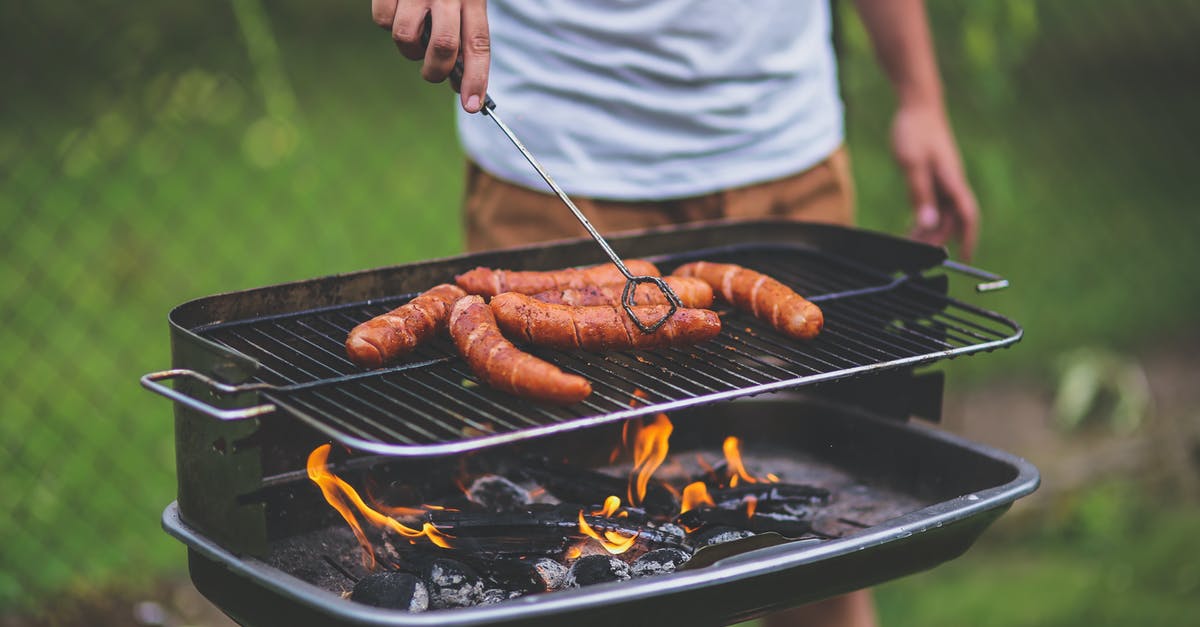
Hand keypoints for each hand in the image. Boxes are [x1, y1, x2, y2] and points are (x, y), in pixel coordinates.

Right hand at [371, 0, 490, 112]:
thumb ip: (462, 31)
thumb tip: (457, 80)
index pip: (478, 43)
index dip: (477, 78)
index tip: (472, 106)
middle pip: (443, 47)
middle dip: (435, 71)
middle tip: (432, 73)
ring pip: (406, 38)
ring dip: (408, 48)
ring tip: (413, 31)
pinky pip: (382, 20)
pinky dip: (386, 22)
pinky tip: (396, 6)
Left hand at [891, 103, 979, 259]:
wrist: (918, 106)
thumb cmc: (915, 131)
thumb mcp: (912, 164)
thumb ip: (920, 194)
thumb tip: (928, 223)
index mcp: (952, 181)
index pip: (967, 216)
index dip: (968, 238)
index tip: (965, 259)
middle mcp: (952, 183)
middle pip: (951, 220)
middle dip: (938, 240)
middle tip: (916, 256)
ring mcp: (945, 180)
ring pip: (942, 214)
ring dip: (929, 231)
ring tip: (909, 244)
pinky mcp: (936, 176)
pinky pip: (934, 204)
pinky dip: (925, 217)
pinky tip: (912, 227)